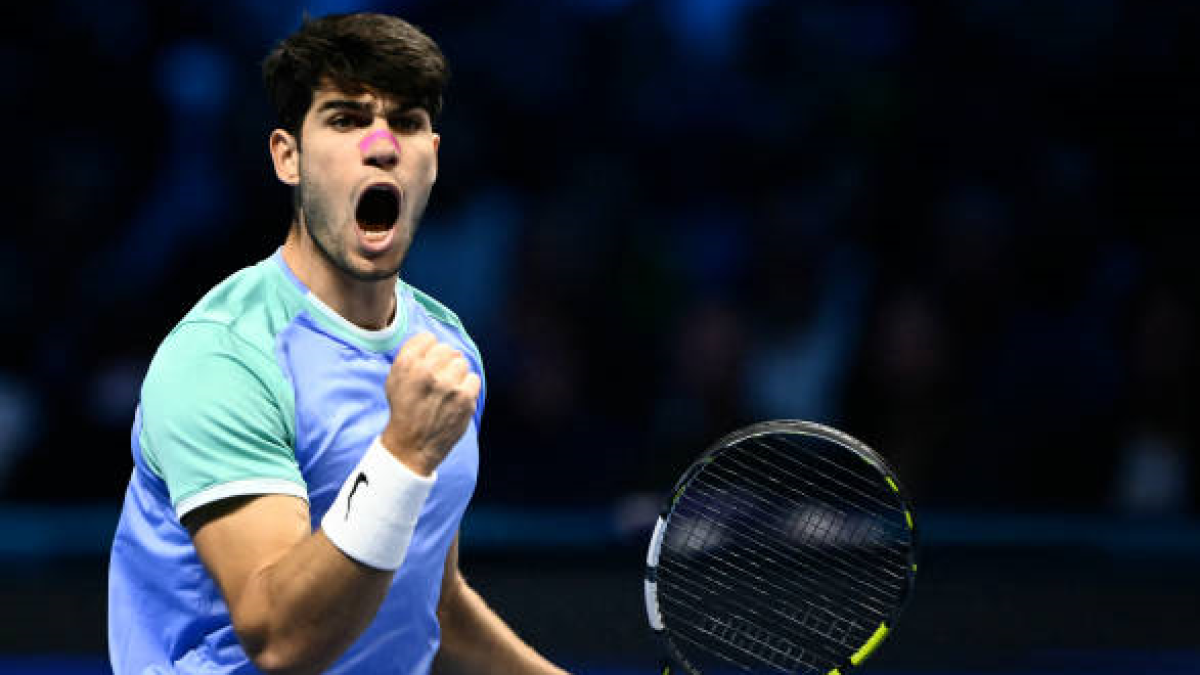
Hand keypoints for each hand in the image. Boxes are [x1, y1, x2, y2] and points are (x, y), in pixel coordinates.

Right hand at [380, 332, 480, 475]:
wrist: (412, 445)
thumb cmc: (404, 410)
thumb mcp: (394, 379)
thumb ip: (409, 355)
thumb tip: (431, 340)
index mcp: (408, 364)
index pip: (427, 338)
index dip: (428, 350)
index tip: (428, 363)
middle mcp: (427, 371)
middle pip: (447, 349)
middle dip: (443, 362)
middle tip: (438, 379)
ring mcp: (448, 385)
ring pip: (462, 362)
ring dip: (456, 374)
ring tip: (447, 390)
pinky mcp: (465, 398)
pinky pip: (474, 378)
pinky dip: (468, 387)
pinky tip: (457, 398)